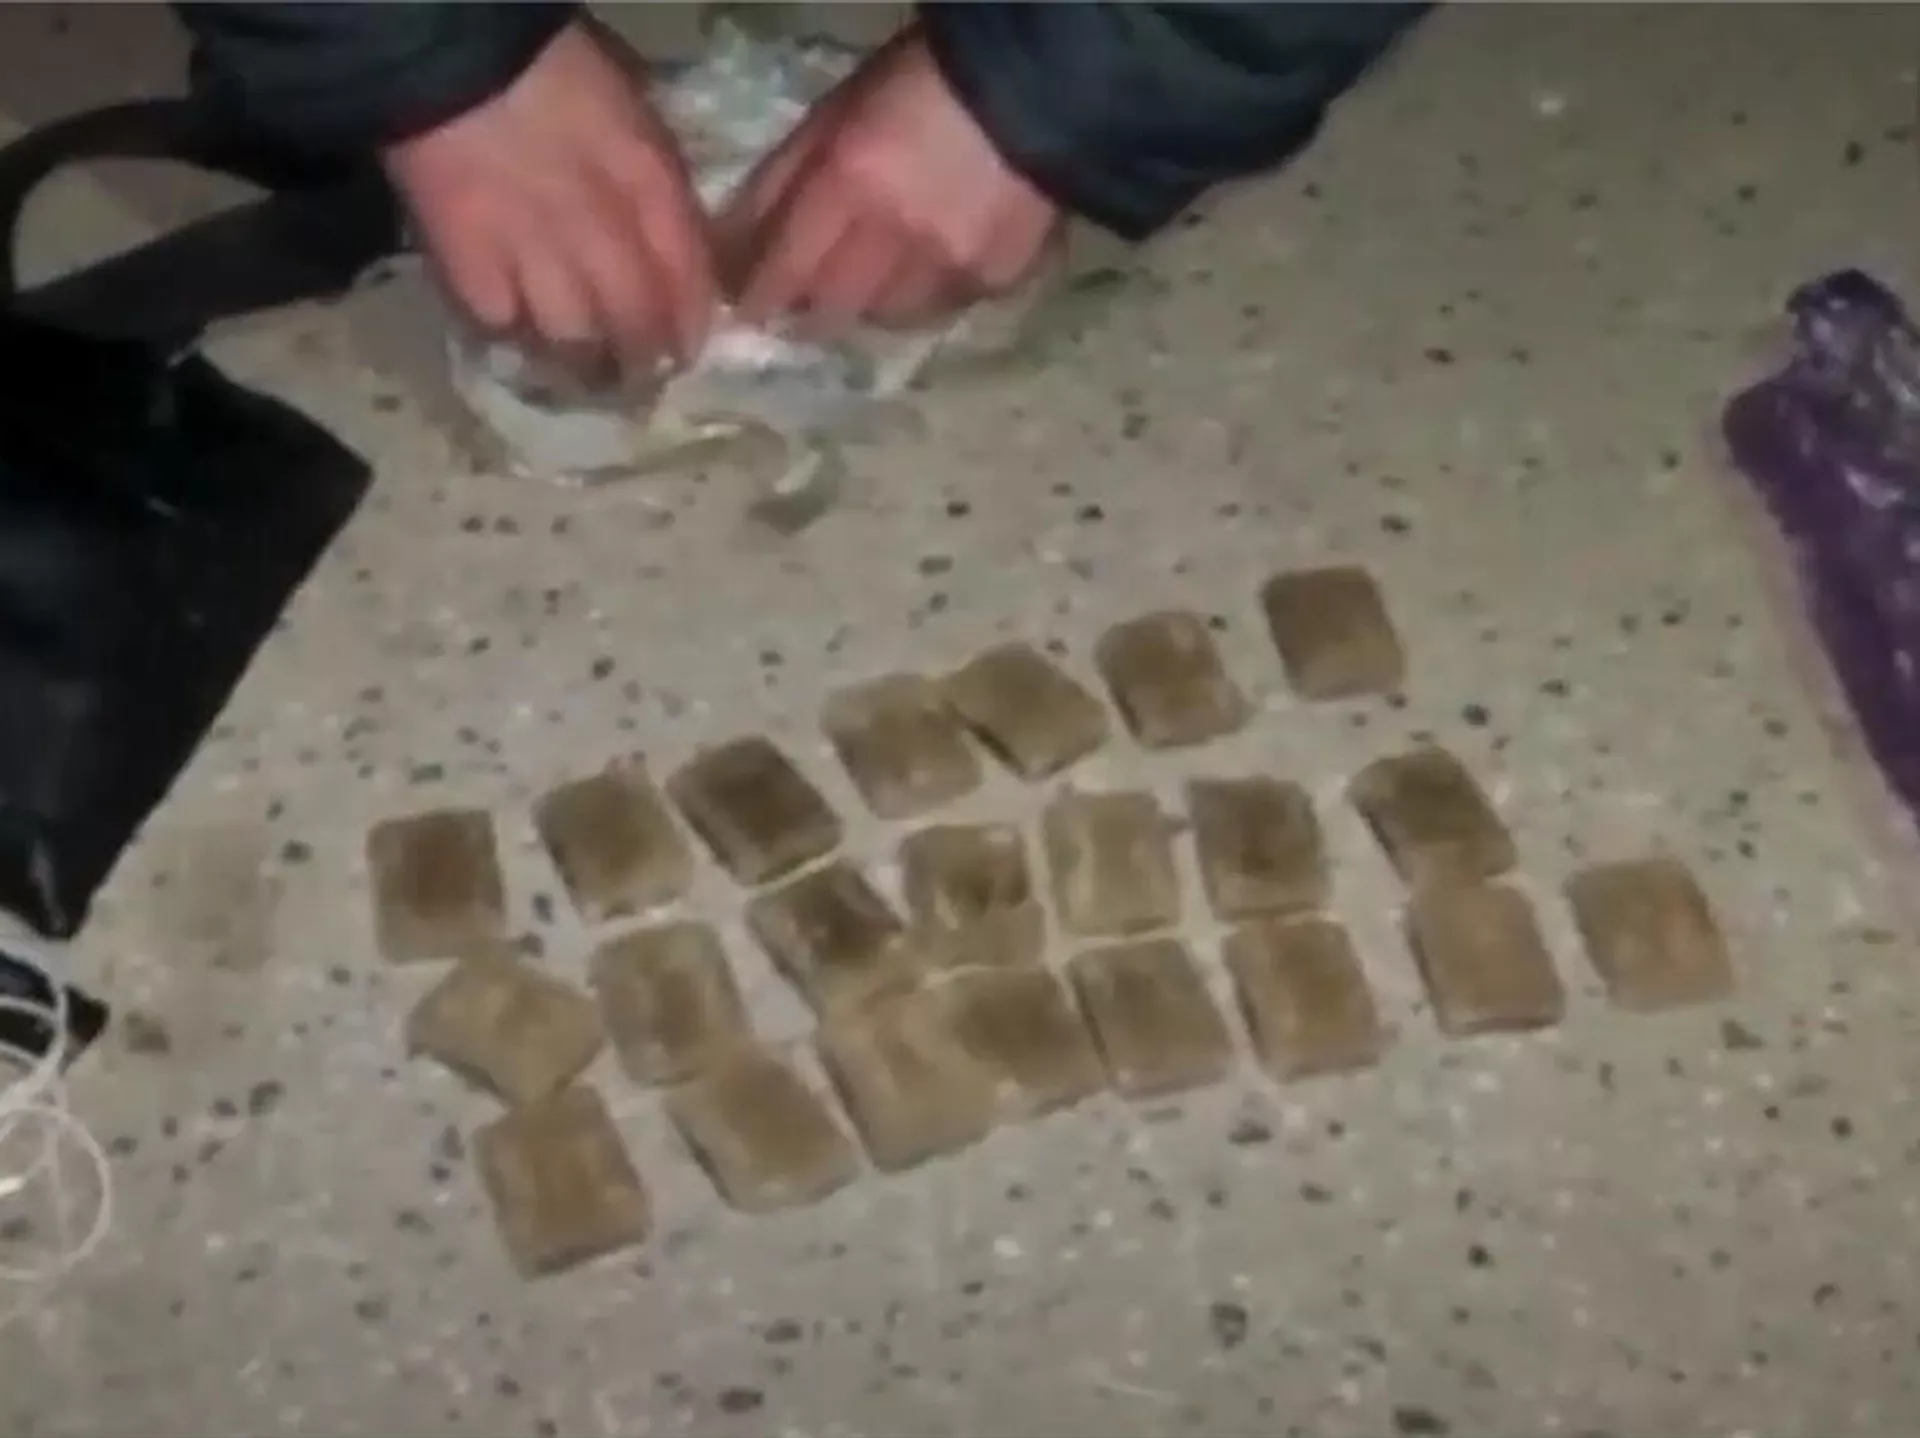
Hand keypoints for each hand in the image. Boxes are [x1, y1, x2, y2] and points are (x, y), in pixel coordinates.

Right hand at [380, 19, 714, 370]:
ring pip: (575, 341)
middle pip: (635, 322)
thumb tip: (676, 249)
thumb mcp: (630, 113)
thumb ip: (656, 183)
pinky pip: (506, 327)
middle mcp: (600, 229)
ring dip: (586, 363)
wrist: (450, 57)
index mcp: (647, 181)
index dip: (690, 323)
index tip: (685, 347)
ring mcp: (534, 254)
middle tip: (640, 375)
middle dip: (643, 358)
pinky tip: (520, 335)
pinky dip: (517, 337)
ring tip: (584, 372)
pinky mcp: (470, 267)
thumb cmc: (549, 70)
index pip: (688, 277)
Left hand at [721, 26, 1062, 333]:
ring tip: (877, 277)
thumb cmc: (918, 86)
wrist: (1038, 87)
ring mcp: (953, 266)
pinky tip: (932, 268)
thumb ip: (781, 181)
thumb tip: (730, 246)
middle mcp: (898, 238)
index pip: (786, 270)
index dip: (762, 300)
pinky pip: (946, 309)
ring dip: (872, 304)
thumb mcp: (835, 116)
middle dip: (815, 309)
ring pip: (888, 318)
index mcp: (849, 183)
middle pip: (835, 310)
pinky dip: (927, 297)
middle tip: (811, 301)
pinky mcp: (998, 280)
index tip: (751, 311)